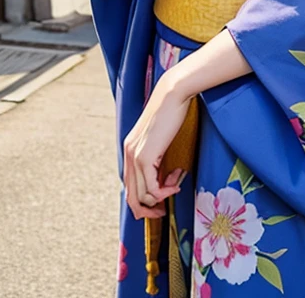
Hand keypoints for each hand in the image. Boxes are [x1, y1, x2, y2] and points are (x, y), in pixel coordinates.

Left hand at [123, 69, 190, 219]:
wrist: (173, 94)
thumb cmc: (171, 111)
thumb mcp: (160, 136)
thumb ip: (156, 154)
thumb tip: (164, 176)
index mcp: (130, 149)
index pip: (129, 186)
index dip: (143, 201)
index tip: (160, 203)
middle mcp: (128, 154)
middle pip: (132, 196)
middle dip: (148, 209)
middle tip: (163, 210)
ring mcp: (135, 156)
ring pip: (142, 195)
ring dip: (162, 196)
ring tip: (176, 183)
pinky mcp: (145, 157)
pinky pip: (151, 188)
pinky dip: (164, 192)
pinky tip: (176, 183)